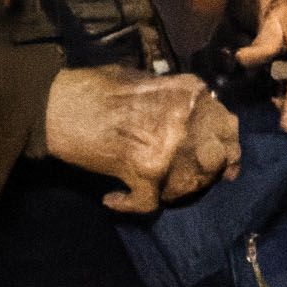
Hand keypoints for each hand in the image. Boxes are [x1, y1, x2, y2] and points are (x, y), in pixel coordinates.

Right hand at [43, 66, 240, 212]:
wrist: (58, 104)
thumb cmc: (97, 87)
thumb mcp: (148, 80)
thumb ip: (178, 99)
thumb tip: (197, 114)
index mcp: (191, 95)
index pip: (227, 126)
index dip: (228, 144)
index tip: (226, 158)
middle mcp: (188, 122)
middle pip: (217, 157)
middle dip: (210, 169)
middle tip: (194, 177)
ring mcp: (169, 149)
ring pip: (191, 184)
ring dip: (175, 191)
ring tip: (157, 189)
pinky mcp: (145, 174)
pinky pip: (150, 203)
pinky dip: (130, 205)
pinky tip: (114, 198)